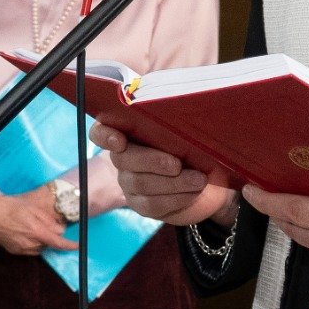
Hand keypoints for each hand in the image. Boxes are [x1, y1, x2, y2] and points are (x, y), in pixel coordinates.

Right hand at [0, 185, 71, 254]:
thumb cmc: (11, 206)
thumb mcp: (33, 208)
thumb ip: (49, 220)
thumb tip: (61, 230)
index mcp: (35, 231)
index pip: (57, 242)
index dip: (69, 245)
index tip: (77, 245)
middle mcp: (29, 243)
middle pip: (48, 245)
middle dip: (51, 238)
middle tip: (47, 226)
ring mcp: (20, 249)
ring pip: (39, 249)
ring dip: (42, 242)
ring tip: (34, 228)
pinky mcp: (13, 251)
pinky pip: (29, 251)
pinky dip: (32, 244)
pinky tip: (26, 233)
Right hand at [90, 122, 236, 225]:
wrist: (206, 174)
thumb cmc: (192, 140)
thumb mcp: (185, 125)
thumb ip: (175, 114)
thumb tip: (185, 103)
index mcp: (126, 131)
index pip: (101, 132)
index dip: (105, 136)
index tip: (119, 140)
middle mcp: (122, 158)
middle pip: (126, 160)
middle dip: (152, 161)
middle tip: (177, 163)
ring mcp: (130, 183)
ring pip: (142, 184)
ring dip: (173, 182)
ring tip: (198, 179)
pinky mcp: (142, 205)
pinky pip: (154, 204)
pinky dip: (177, 197)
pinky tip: (193, 190)